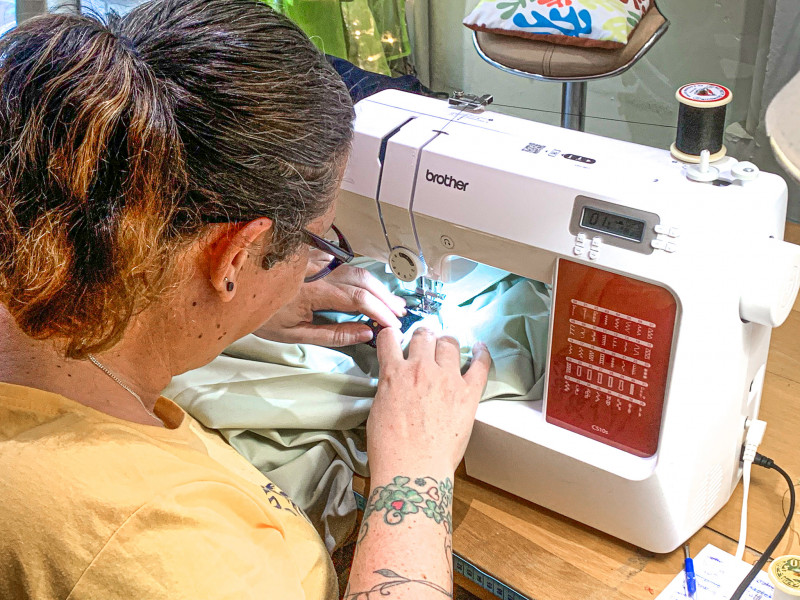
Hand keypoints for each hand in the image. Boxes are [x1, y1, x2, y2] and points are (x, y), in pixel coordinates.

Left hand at [254, 263, 406, 346]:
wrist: (236, 295)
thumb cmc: (263, 318)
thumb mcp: (297, 335)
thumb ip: (334, 335)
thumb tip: (365, 333)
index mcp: (312, 292)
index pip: (357, 298)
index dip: (379, 310)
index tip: (392, 323)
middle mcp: (316, 272)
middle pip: (362, 279)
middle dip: (384, 296)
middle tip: (399, 312)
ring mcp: (314, 262)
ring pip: (355, 269)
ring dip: (376, 286)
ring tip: (390, 302)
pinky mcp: (311, 258)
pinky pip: (343, 264)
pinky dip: (361, 276)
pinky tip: (371, 288)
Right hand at [367, 327, 491, 477]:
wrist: (413, 468)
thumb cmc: (389, 448)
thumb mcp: (377, 409)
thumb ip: (388, 387)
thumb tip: (394, 382)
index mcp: (394, 373)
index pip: (389, 337)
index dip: (392, 335)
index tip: (396, 339)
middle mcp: (420, 369)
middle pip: (424, 335)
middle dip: (423, 337)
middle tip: (425, 344)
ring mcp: (447, 379)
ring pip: (449, 343)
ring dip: (446, 342)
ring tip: (447, 347)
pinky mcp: (469, 393)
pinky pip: (480, 365)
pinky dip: (481, 353)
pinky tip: (480, 348)